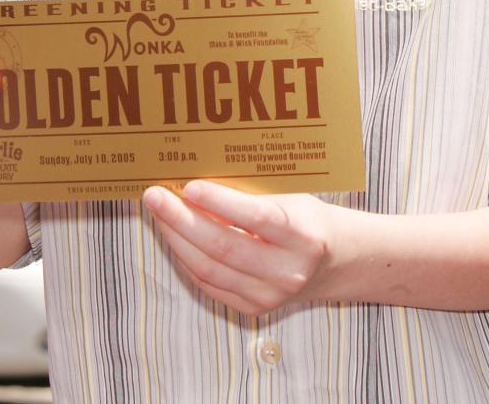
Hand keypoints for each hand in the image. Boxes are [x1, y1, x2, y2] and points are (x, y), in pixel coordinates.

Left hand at [143, 181, 336, 316]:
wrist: (333, 262)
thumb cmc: (306, 218)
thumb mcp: (291, 197)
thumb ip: (252, 192)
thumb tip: (199, 179)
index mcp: (303, 236)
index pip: (257, 218)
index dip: (220, 202)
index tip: (190, 186)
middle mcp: (287, 271)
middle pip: (224, 247)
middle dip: (182, 220)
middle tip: (156, 196)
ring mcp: (269, 295)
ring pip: (209, 268)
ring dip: (177, 239)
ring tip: (158, 213)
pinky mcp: (253, 309)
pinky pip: (209, 283)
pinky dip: (186, 258)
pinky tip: (173, 236)